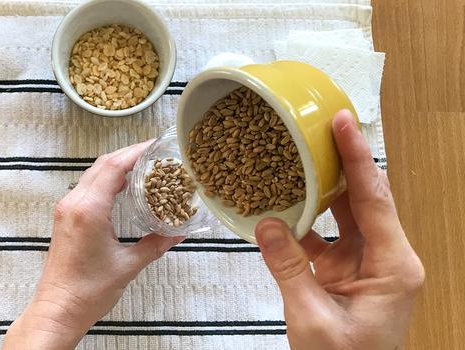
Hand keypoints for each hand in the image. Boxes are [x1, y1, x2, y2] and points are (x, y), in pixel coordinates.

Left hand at [4, 141, 184, 349]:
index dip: (136, 152)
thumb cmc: (87, 291)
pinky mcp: (65, 218)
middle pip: (102, 165)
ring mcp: (66, 209)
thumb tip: (179, 233)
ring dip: (116, 166)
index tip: (155, 146)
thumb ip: (156, 244)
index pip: (114, 167)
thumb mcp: (129, 265)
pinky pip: (86, 187)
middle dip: (128, 154)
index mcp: (89, 210)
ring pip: (92, 174)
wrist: (57, 309)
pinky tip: (122, 187)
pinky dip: (105, 180)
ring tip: (142, 166)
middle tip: (154, 154)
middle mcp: (74, 203)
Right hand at [254, 110, 424, 349]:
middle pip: (365, 197)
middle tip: (320, 127)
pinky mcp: (346, 271)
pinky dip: (305, 221)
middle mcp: (386, 258)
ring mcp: (366, 264)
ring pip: (346, 213)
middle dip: (344, 161)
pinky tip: (282, 205)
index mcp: (394, 267)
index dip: (357, 158)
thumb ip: (288, 269)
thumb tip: (265, 224)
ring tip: (300, 155)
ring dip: (323, 187)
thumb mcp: (312, 318)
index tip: (343, 123)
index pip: (374, 199)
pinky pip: (326, 235)